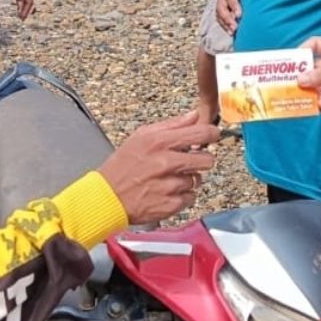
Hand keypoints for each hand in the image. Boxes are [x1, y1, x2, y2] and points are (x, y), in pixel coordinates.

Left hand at [11, 0, 35, 19]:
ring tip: (21, 16)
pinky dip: (21, 5)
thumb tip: (20, 4)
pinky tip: (19, 9)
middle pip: (29, 4)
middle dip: (26, 12)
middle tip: (22, 19)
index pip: (29, 3)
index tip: (22, 16)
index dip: (26, 10)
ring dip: (24, 9)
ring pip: (26, 3)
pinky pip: (23, 0)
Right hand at [97, 111, 219, 223]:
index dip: (212, 134)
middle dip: (202, 160)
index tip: (213, 135)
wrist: (107, 197)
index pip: (201, 133)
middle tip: (190, 162)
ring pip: (197, 180)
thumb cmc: (122, 166)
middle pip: (207, 160)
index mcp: (160, 142)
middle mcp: (166, 163)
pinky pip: (190, 197)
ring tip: (169, 179)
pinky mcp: (171, 204)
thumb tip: (194, 116)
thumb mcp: (141, 136)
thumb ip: (172, 125)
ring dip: (187, 180)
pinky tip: (166, 192)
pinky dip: (182, 196)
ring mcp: (170, 185)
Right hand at [215, 0, 257, 33]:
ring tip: (233, 32)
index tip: (239, 15)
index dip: (233, 4)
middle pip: (221, 5)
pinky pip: (221, 16)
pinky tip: (231, 32)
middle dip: (227, 18)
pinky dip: (225, 24)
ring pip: (219, 12)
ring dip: (225, 23)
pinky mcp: (224, 5)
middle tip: (235, 27)